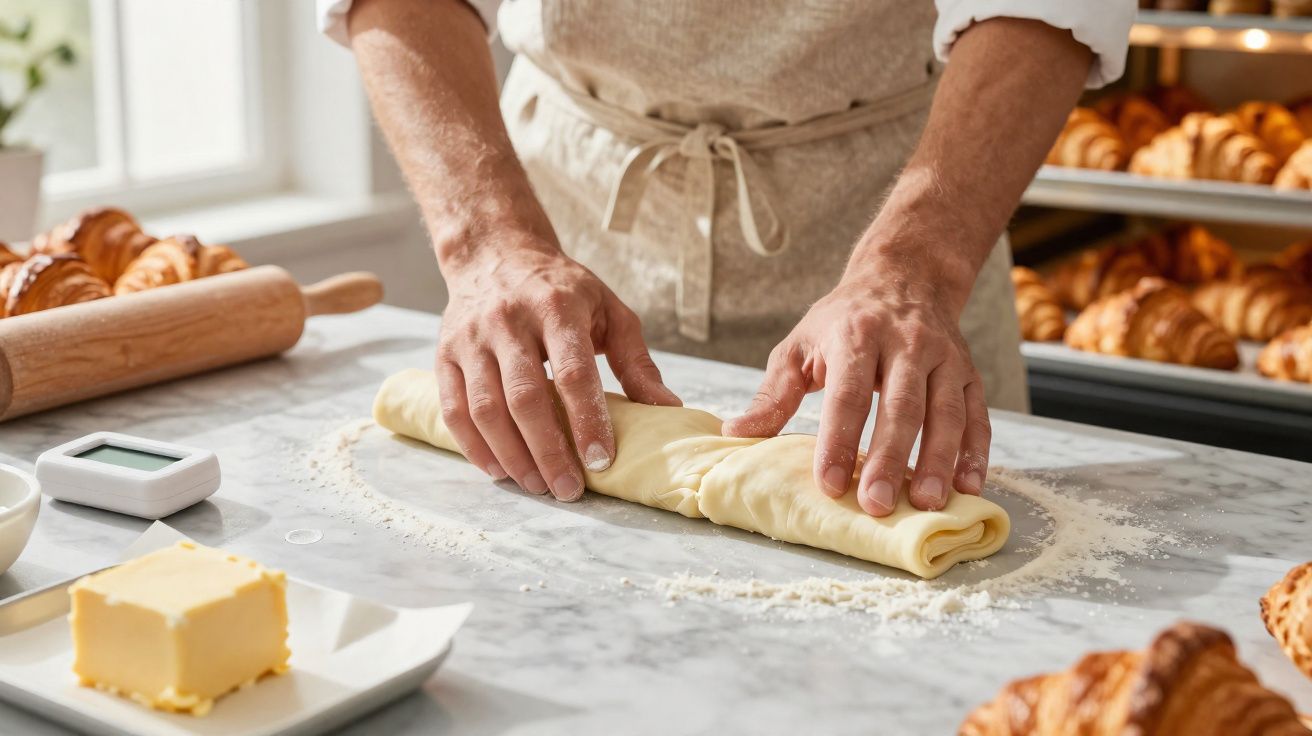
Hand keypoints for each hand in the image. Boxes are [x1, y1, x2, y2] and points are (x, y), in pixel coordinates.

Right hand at [436, 235, 680, 500]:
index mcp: (557, 307)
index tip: (601, 461)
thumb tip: (667, 409)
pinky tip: (500, 470)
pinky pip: (454, 409)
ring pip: (486, 409)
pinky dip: (475, 447)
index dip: (587, 420)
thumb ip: (636, 361)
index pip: (572, 372)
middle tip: (568, 489)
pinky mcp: (445, 354)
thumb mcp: (609, 311)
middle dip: (548, 451)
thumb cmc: (561, 291)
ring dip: (512, 456)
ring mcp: (471, 338)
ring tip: (537, 486)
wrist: (495, 254)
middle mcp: (509, 320)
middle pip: (525, 397)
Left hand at [722, 251, 989, 516]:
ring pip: (945, 412)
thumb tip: (736, 434)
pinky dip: (976, 451)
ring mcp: (944, 357)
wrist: (904, 277)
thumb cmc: (842, 321)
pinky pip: (978, 414)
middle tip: (877, 504)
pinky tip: (969, 485)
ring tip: (927, 502)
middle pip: (901, 406)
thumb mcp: (799, 346)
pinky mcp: (969, 372)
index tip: (830, 484)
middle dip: (890, 458)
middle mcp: (906, 342)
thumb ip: (772, 394)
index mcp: (857, 335)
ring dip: (938, 460)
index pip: (848, 393)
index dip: (839, 440)